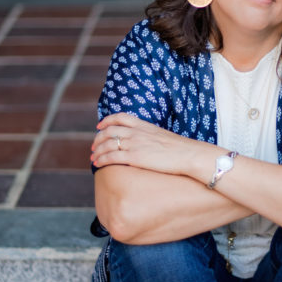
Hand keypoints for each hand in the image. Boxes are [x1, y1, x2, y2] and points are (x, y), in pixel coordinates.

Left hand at [91, 113, 215, 180]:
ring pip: (107, 144)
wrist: (188, 154)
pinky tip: (97, 164)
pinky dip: (101, 159)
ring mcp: (134, 144)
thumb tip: (147, 144)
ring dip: (97, 151)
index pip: (120, 117)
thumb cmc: (180, 149)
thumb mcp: (162, 136)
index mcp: (143, 125)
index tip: (100, 127)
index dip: (107, 121)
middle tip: (94, 147)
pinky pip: (111, 157)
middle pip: (109, 131)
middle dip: (98, 138)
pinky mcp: (134, 157)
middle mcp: (136, 132)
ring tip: (93, 157)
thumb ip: (150, 137)